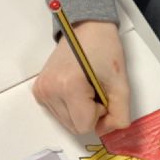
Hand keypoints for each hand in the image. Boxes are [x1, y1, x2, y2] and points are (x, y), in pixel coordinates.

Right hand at [33, 20, 130, 135]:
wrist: (87, 28)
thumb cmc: (104, 49)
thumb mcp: (121, 84)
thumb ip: (120, 115)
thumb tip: (106, 131)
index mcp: (69, 87)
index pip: (85, 126)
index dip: (99, 114)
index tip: (102, 93)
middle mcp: (50, 90)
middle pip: (75, 127)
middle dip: (90, 114)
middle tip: (95, 90)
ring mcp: (42, 91)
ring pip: (67, 123)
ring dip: (81, 111)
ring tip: (86, 87)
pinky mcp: (39, 90)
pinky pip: (58, 113)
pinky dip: (71, 106)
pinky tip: (76, 87)